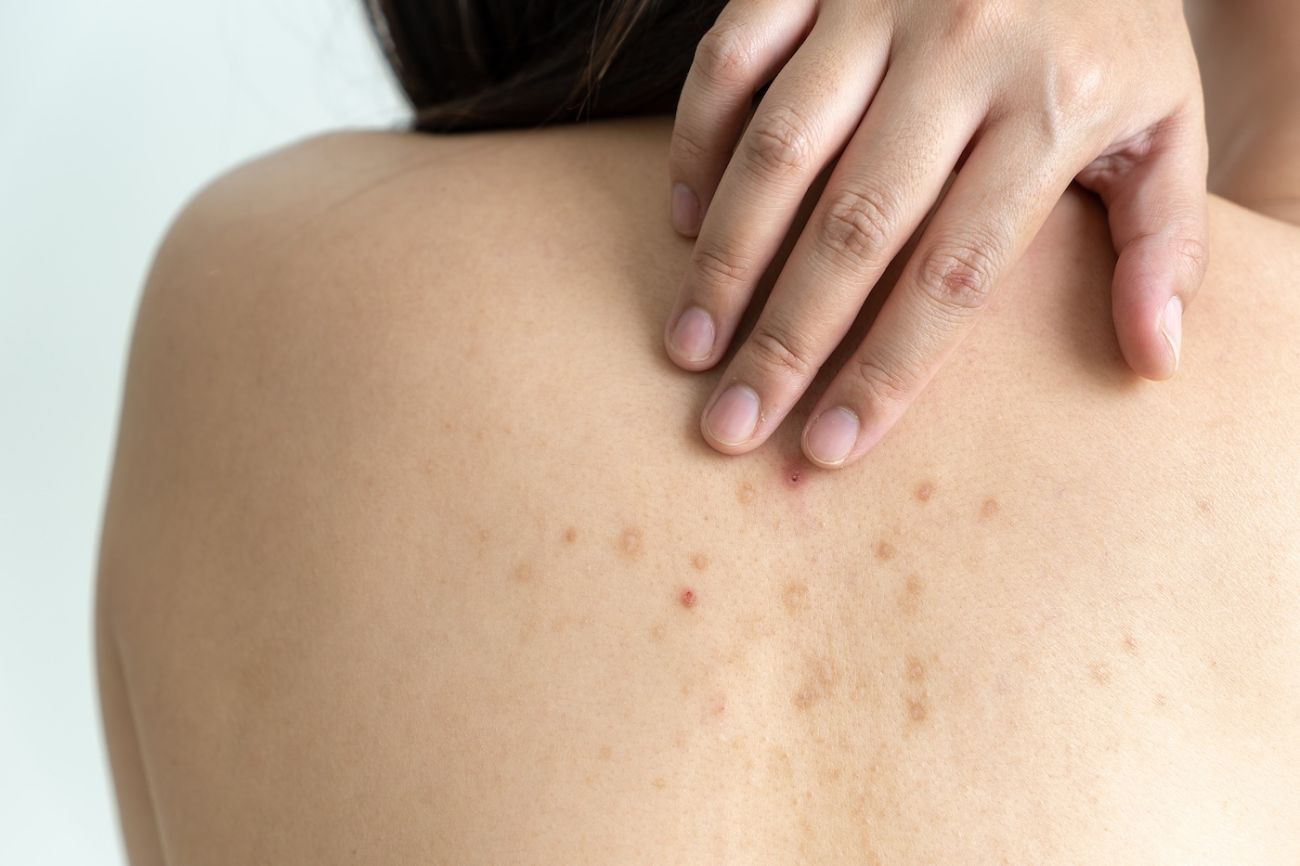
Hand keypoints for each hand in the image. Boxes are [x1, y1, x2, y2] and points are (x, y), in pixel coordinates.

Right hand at [663, 0, 1207, 466]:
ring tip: (688, 346)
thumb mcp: (1171, 120)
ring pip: (779, 149)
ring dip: (724, 257)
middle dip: (784, 340)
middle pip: (854, 228)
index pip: (956, 273)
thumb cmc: (1113, 26)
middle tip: (729, 424)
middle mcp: (960, 52)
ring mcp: (876, 3)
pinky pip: (733, 57)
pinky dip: (697, 139)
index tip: (830, 446)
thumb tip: (1154, 360)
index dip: (888, 370)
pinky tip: (684, 218)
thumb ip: (1165, 236)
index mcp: (1052, 106)